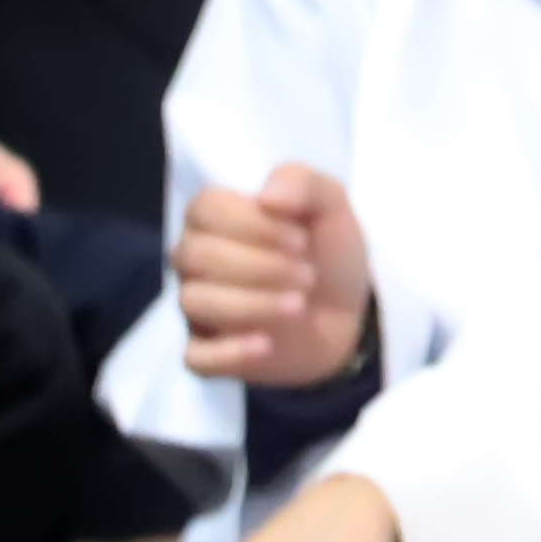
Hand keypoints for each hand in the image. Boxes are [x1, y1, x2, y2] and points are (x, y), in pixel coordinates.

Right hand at [178, 163, 373, 385]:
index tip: (301, 240)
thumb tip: (266, 195)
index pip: (206, 209)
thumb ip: (304, 184)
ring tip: (299, 306)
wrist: (346, 314)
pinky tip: (266, 345)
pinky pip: (194, 356)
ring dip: (250, 304)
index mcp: (215, 217)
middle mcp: (195, 260)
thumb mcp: (331, 207)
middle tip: (307, 276)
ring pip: (194, 302)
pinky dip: (228, 352)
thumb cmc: (325, 253)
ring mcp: (198, 308)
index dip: (251, 224)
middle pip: (195, 256)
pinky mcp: (207, 352)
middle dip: (257, 266)